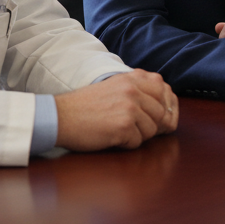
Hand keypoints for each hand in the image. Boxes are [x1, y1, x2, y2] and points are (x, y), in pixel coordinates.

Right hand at [53, 69, 177, 150]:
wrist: (61, 117)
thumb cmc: (85, 106)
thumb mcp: (113, 86)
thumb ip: (136, 89)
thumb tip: (163, 104)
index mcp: (131, 79)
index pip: (162, 90)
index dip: (160, 106)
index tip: (150, 115)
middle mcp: (133, 90)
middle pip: (160, 114)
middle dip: (148, 124)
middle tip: (129, 128)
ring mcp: (129, 107)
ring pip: (151, 130)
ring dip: (136, 135)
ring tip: (116, 131)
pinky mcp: (123, 126)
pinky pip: (138, 142)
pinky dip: (125, 144)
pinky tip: (110, 137)